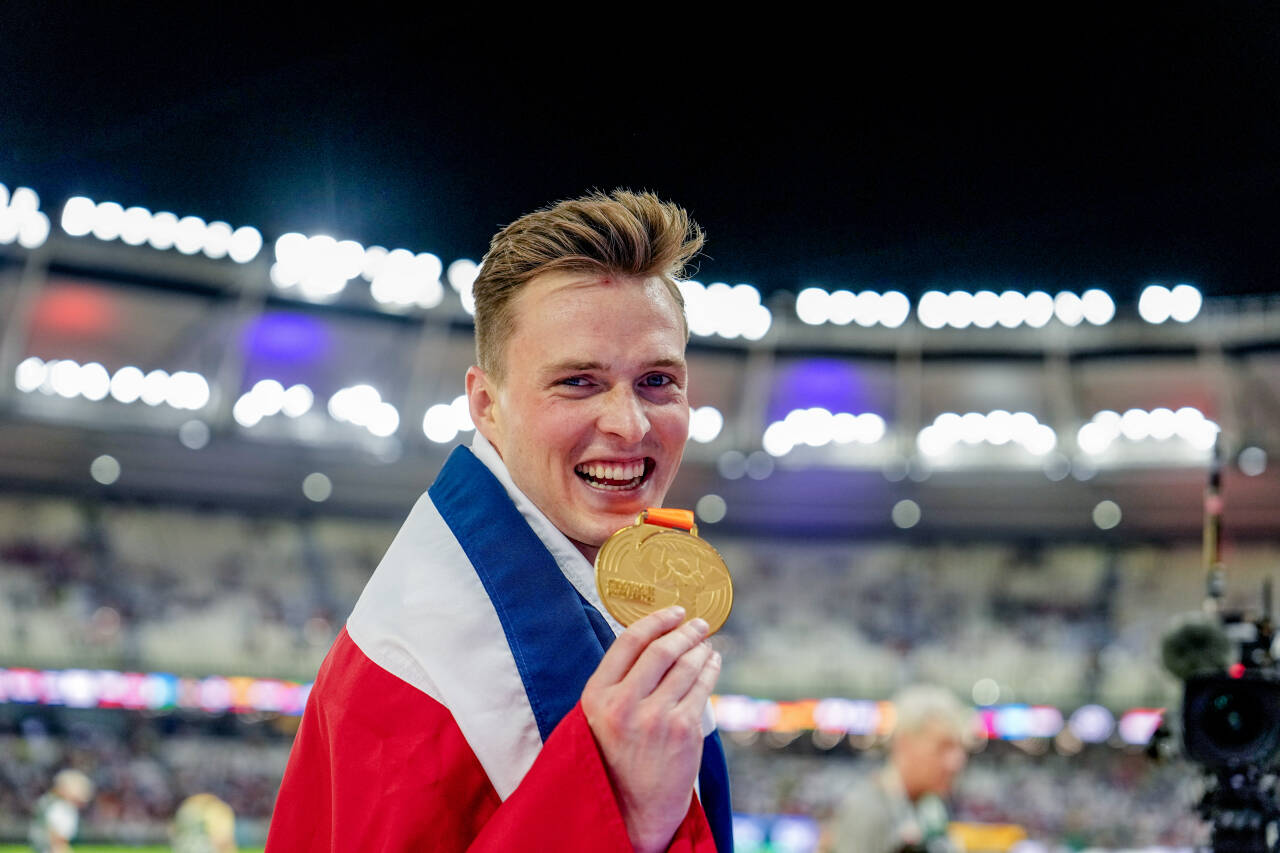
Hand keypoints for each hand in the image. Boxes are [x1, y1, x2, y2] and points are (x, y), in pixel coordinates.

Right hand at [581, 606, 721, 852]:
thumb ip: (617, 682)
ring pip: (686, 665)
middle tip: (697, 622)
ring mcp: (656, 718)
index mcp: (597, 697)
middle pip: (662, 649)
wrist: (631, 811)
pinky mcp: (683, 731)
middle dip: (684, 630)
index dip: (655, 620)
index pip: (628, 642)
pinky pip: (702, 687)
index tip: (673, 611)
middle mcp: (624, 705)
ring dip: (701, 647)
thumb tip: (651, 637)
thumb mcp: (598, 718)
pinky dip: (711, 668)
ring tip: (706, 642)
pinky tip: (713, 662)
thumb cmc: (614, 759)